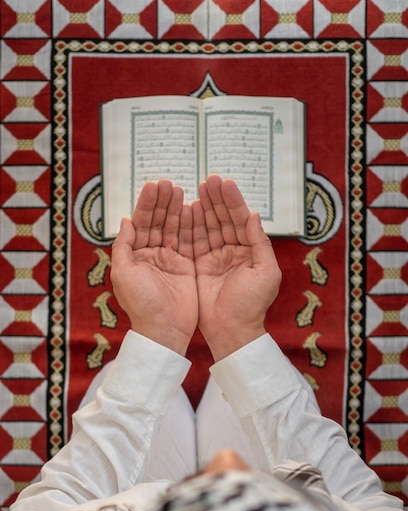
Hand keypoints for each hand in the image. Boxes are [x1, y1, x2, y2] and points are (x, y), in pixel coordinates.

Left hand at [111, 180, 196, 355]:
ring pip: (173, 228)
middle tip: (169, 183)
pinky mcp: (187, 266)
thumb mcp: (124, 274)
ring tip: (181, 190)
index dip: (147, 204)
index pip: (141, 223)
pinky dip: (191, 225)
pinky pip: (189, 241)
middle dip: (163, 202)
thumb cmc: (141, 304)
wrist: (164, 329)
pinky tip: (194, 209)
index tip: (154, 185)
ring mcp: (170, 259)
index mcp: (135, 255)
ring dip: (177, 209)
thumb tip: (125, 220)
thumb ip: (123, 246)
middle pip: (158, 221)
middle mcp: (152, 254)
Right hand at [193, 175, 280, 360]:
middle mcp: (233, 251)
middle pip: (223, 219)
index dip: (232, 201)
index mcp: (250, 251)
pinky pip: (193, 242)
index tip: (223, 183)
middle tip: (208, 180)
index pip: (240, 220)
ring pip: (207, 227)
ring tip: (196, 189)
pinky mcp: (198, 267)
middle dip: (216, 199)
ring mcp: (215, 258)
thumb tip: (253, 215)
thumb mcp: (266, 272)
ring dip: (202, 208)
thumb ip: (259, 242)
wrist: (232, 330)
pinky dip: (189, 226)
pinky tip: (186, 209)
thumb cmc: (252, 304)